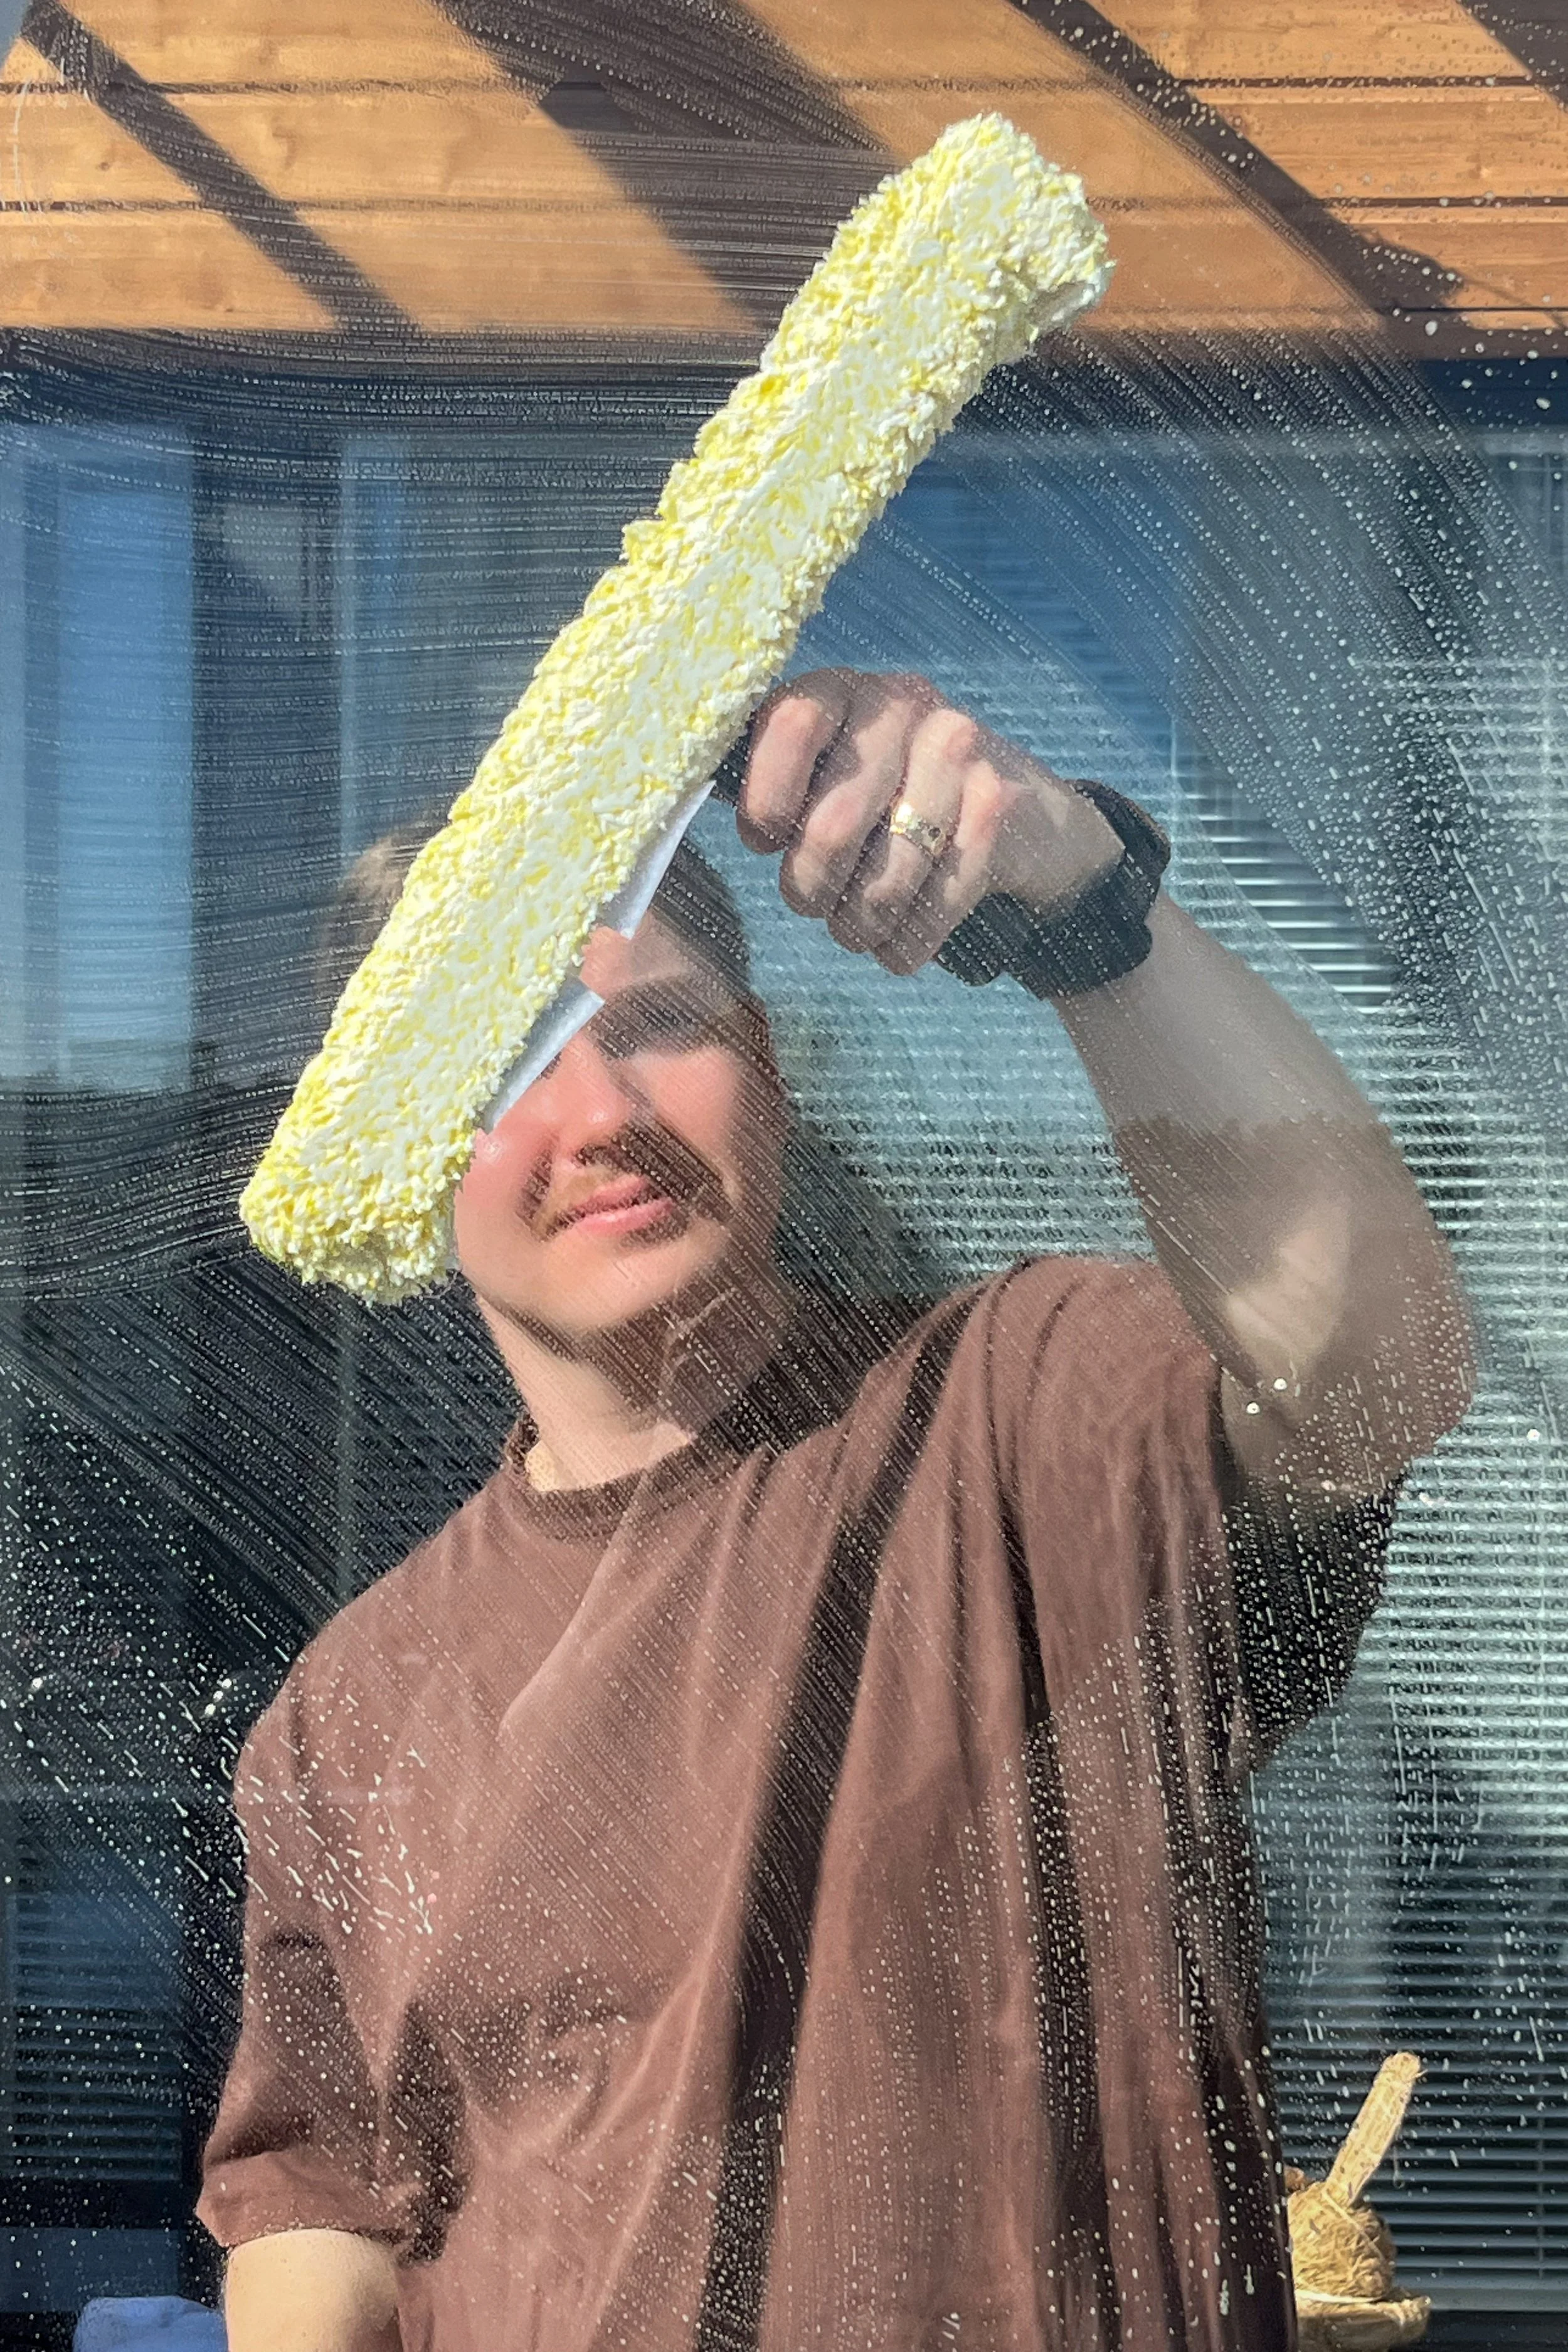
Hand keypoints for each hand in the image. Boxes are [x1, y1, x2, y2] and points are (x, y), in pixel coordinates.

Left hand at [734, 669, 1119, 973]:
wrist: (1024, 822)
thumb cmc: (891, 805)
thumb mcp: (828, 777)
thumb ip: (769, 782)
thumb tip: (685, 798)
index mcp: (844, 690)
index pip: (789, 724)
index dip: (766, 801)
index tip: (765, 840)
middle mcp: (904, 704)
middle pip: (832, 825)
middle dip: (811, 889)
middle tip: (811, 904)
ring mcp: (961, 750)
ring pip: (886, 876)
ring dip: (859, 927)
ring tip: (856, 931)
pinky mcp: (1001, 806)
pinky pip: (938, 903)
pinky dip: (908, 946)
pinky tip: (900, 949)